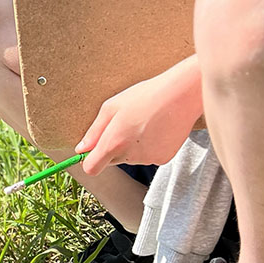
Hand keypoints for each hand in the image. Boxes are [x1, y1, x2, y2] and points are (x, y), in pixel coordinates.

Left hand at [76, 60, 202, 174]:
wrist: (182, 95)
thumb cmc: (144, 96)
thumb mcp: (111, 108)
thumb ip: (94, 132)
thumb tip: (80, 150)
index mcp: (114, 142)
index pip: (92, 168)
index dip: (89, 160)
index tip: (91, 151)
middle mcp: (130, 156)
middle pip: (111, 161)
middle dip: (112, 148)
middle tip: (124, 124)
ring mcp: (148, 159)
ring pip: (130, 158)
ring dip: (131, 146)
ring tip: (144, 123)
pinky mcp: (164, 159)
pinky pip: (147, 156)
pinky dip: (147, 147)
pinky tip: (156, 129)